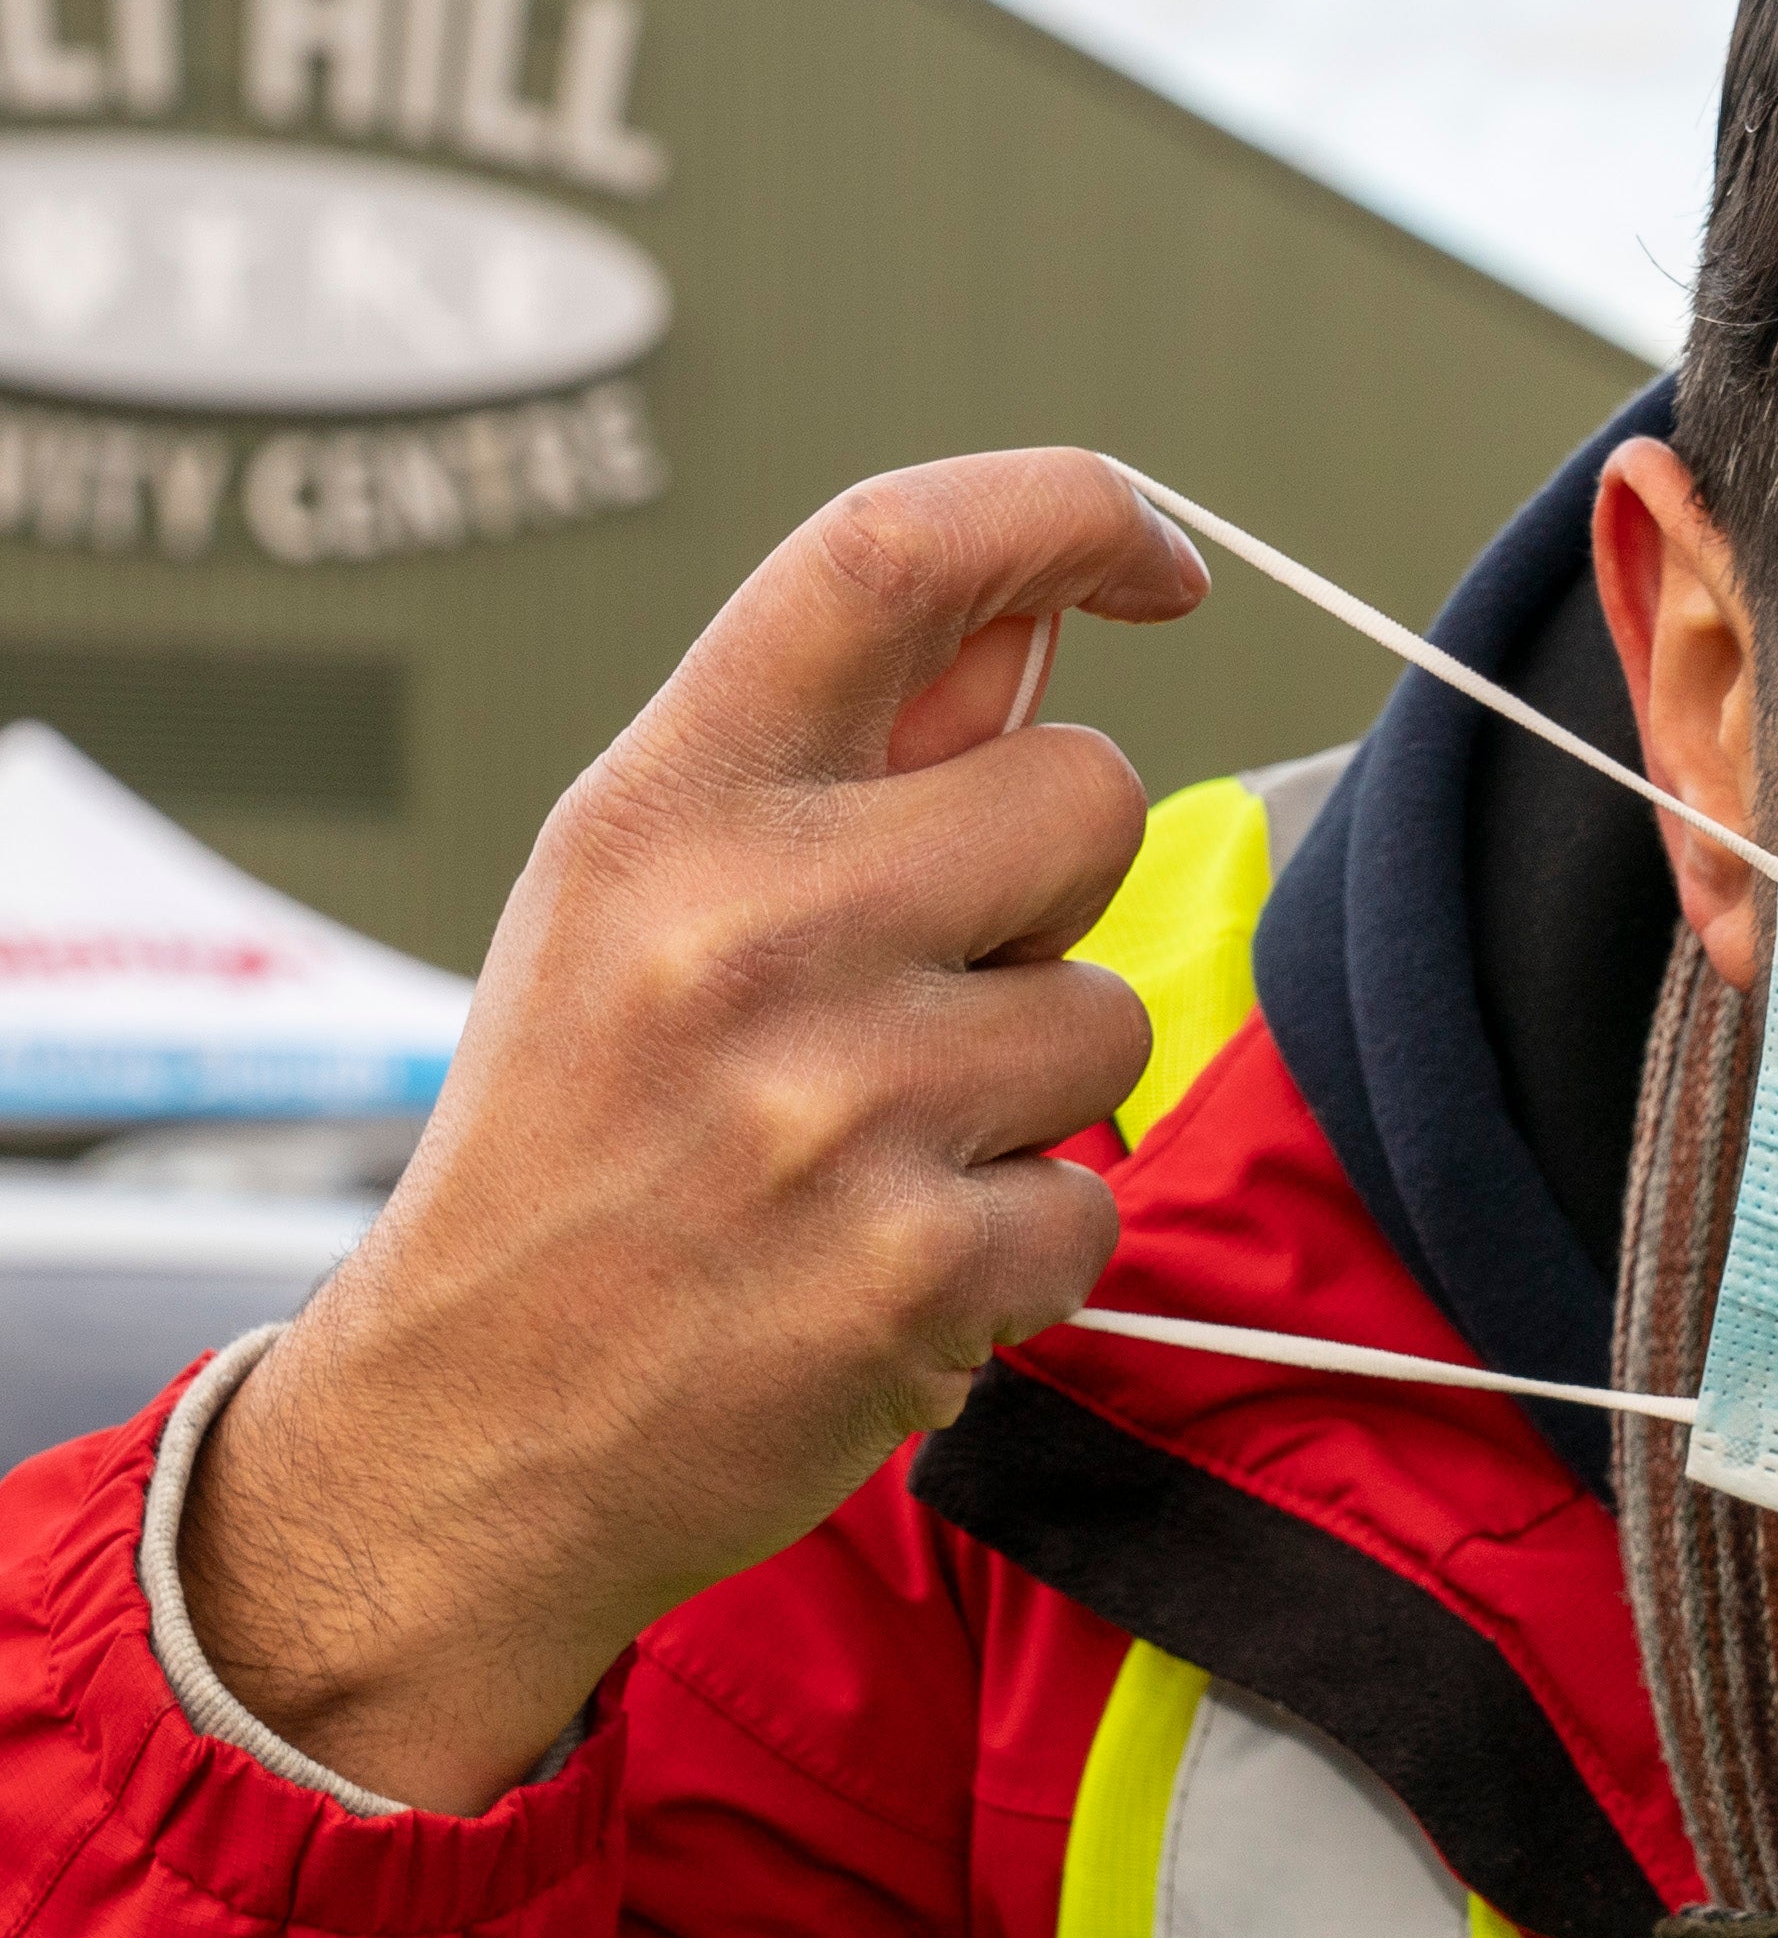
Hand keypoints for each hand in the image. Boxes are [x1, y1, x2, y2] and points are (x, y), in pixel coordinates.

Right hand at [179, 451, 1206, 1811]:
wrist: (462, 1430)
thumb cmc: (576, 1142)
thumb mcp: (638, 900)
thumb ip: (848, 756)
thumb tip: (1038, 620)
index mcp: (664, 809)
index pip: (890, 558)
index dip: (1066, 508)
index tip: (1154, 551)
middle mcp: (742, 930)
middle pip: (1090, 793)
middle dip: (1054, 891)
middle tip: (918, 992)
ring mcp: (832, 1105)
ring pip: (1113, 1010)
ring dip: (1036, 1088)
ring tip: (874, 1147)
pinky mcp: (912, 1270)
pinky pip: (1095, 1200)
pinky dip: (1024, 1246)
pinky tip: (888, 1261)